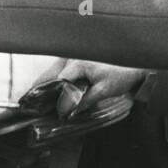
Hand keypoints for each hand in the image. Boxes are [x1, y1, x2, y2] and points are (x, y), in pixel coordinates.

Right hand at [31, 58, 148, 118]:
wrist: (136, 61)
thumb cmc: (122, 72)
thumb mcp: (103, 91)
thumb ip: (84, 101)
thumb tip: (68, 112)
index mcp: (78, 63)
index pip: (60, 83)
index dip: (57, 100)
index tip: (56, 112)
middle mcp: (72, 56)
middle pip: (49, 73)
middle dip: (39, 88)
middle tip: (30, 103)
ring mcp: (72, 55)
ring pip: (52, 69)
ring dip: (45, 82)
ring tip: (35, 96)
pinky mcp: (75, 56)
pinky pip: (59, 67)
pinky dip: (53, 77)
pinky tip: (49, 86)